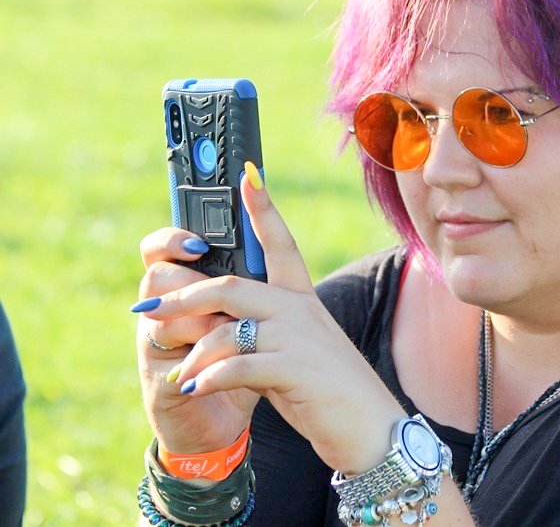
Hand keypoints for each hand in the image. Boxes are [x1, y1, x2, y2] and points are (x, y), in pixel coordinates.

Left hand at [135, 168, 405, 471]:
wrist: (368, 428)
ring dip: (193, 353)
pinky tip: (195, 389)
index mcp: (302, 299)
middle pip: (230, 286)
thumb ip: (264, 331)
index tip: (247, 175)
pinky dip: (208, 378)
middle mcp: (300, 310)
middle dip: (183, 296)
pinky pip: (235, 366)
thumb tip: (217, 327)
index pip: (281, 244)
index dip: (263, 209)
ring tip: (179, 374)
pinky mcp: (293, 370)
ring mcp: (298, 338)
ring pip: (226, 328)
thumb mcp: (296, 351)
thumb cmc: (327, 389)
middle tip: (148, 309)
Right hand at [136, 228, 256, 454]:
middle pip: (160, 273)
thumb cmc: (245, 362)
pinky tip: (216, 364)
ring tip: (229, 336)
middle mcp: (166, 310)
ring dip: (203, 323)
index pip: (167, 247)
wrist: (231, 423)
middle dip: (193, 283)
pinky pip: (168, 355)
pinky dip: (199, 356)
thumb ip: (255, 286)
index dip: (175, 236)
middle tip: (217, 299)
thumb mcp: (255, 321)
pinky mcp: (157, 377)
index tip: (199, 239)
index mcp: (190, 289)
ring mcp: (155, 343)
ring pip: (164, 312)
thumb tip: (266, 237)